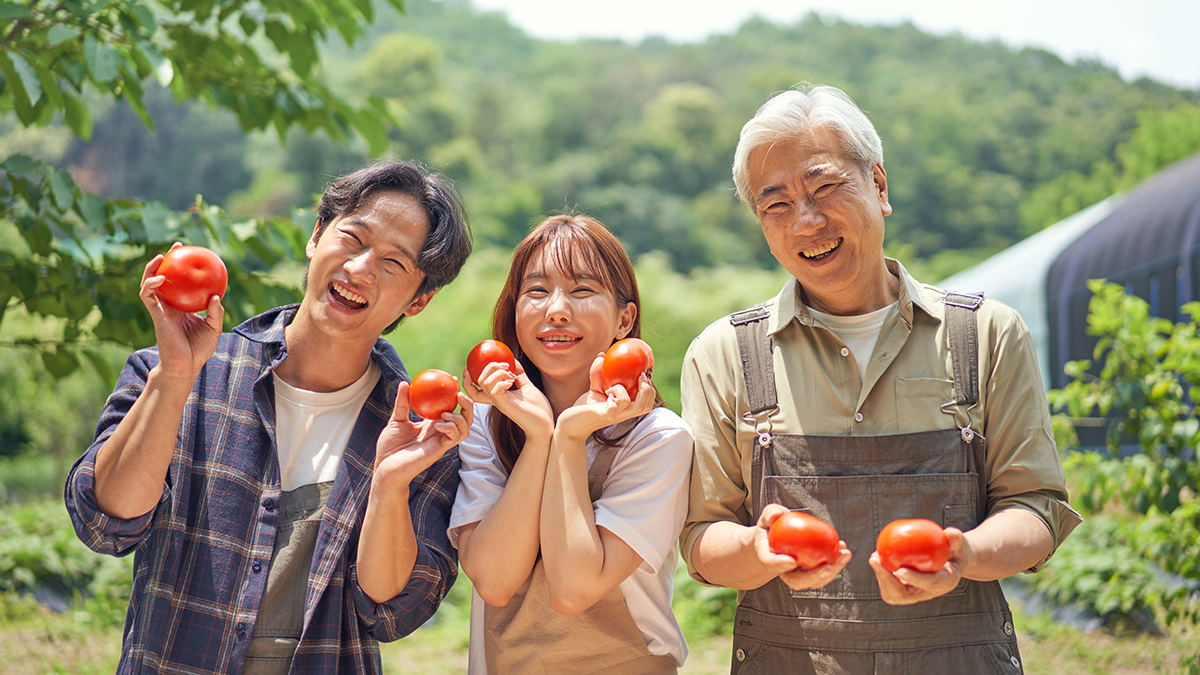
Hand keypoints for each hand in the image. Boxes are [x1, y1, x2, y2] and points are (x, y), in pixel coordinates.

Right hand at [140, 243, 223, 378]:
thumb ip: (216, 312)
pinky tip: (161, 277)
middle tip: (176, 246)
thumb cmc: (199, 349)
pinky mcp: (155, 314)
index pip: (182, 282)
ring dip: (152, 269)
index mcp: (182, 306)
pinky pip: (148, 296)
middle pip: (164, 278)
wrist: (185, 366)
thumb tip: (216, 296)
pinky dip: (151, 284)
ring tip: (161, 256)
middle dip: (167, 260)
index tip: (193, 253)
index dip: (185, 268)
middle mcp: (169, 305)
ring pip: (150, 284)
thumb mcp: (213, 328)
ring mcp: (160, 309)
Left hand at [374, 381, 472, 490]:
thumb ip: (402, 402)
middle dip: (468, 405)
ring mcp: (442, 441)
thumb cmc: (389, 447)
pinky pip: (454, 437)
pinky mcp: (440, 450)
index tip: (451, 380)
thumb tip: (405, 383)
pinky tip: (438, 423)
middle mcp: (441, 432)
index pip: (451, 407)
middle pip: (465, 418)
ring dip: (460, 417)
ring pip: (465, 428)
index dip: (455, 394)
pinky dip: (451, 427)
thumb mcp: (396, 420)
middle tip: (459, 393)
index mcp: (433, 424)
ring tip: (446, 411)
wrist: (386, 468)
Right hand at [462, 360, 553, 438]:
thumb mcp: (526, 386)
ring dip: (498, 372)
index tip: (477, 365)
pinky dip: (502, 381)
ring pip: (484, 383)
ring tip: (511, 374)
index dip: (469, 376)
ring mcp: (500, 402)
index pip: (473, 388)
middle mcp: (495, 399)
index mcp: (497, 395)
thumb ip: (518, 374)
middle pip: (477, 381)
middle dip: (488, 366)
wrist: (545, 424)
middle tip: (506, 365)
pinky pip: (494, 390)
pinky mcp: (506, 406)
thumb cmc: (537, 408)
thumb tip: (513, 360)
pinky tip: (513, 382)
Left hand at [555, 353, 655, 440]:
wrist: (570, 423)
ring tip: (614, 386)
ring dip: (626, 391)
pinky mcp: (604, 416)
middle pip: (646, 406)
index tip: (644, 373)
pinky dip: (616, 395)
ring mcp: (615, 416)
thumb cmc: (585, 408)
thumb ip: (599, 374)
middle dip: (648, 390)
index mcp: (624, 408)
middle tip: (640, 376)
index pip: (646, 403)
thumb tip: (602, 355)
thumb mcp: (595, 389)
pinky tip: (606, 392)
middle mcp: (623, 414)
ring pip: (636, 406)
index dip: (651, 389)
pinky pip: (616, 406)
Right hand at [757, 504, 851, 590]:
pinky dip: (836, 562)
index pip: (771, 563)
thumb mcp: (769, 516)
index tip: (792, 561)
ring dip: (832, 571)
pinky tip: (843, 550)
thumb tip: (776, 515)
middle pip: (796, 581)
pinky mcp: (811, 573)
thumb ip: (771, 513)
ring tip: (844, 554)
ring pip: (814, 581)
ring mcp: (798, 575)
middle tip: (827, 568)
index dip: (779, 564)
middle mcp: (783, 572)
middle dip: (813, 577)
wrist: (777, 539)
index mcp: (767, 559)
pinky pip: (824, 572)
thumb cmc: (772, 526)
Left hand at [869, 527, 969, 603]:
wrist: (951, 561)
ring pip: (892, 593)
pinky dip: (881, 572)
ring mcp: (914, 593)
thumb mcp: (961, 544)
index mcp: (944, 583)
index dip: (914, 579)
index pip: (929, 584)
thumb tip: (949, 533)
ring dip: (881, 577)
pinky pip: (889, 584)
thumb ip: (956, 539)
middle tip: (876, 560)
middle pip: (903, 595)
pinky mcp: (904, 589)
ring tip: (874, 557)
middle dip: (886, 581)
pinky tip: (876, 555)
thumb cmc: (956, 550)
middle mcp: (927, 593)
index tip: (900, 571)